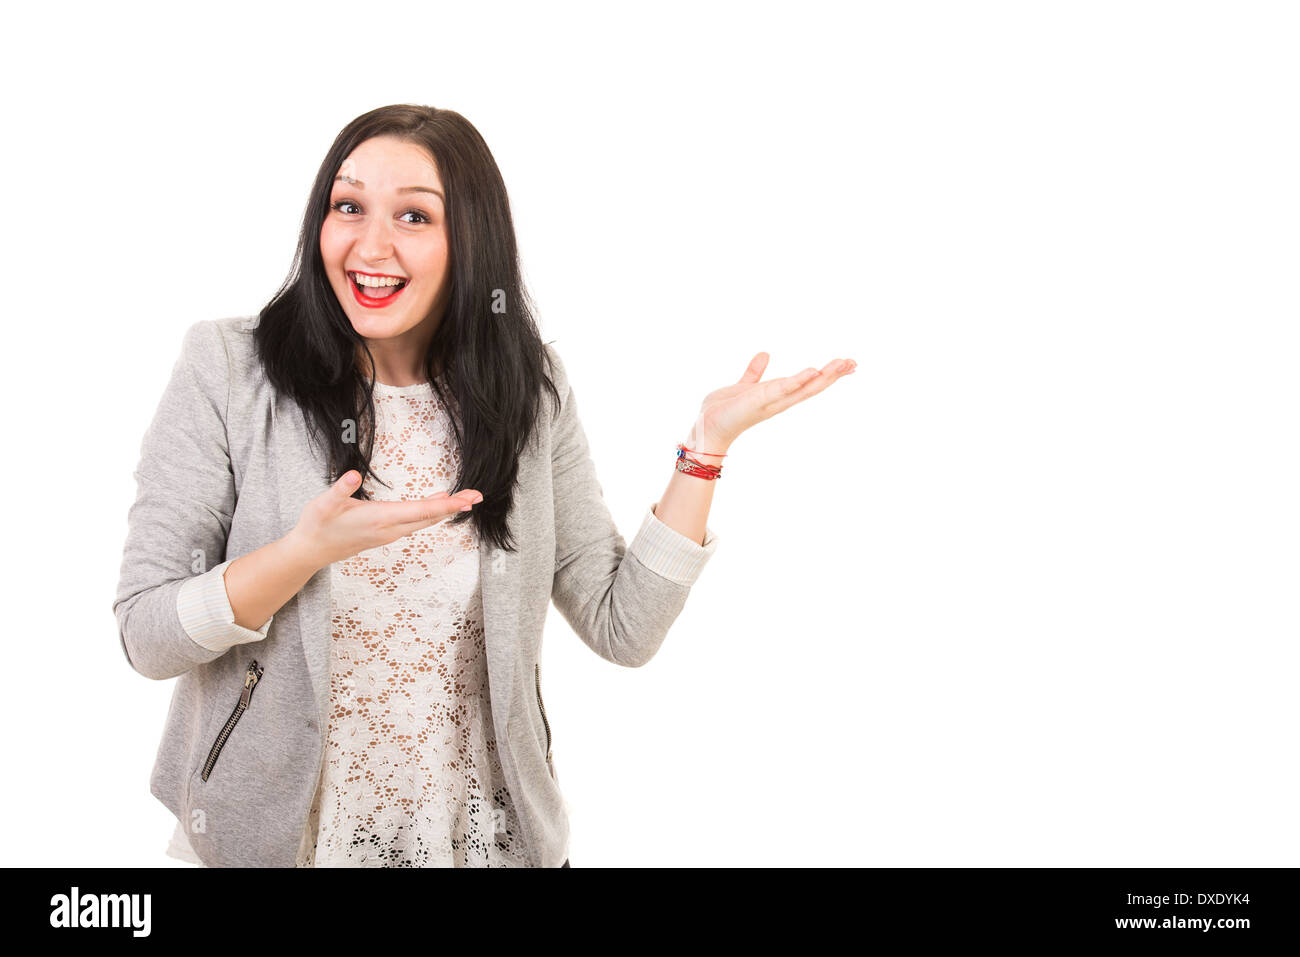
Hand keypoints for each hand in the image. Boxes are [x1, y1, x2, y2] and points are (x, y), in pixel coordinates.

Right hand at [289, 470, 483, 568]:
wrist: (310, 551)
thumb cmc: (317, 525)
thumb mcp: (323, 503)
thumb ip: (340, 489)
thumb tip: (352, 476)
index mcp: (380, 519)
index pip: (421, 511)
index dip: (445, 504)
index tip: (466, 500)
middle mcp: (390, 529)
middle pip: (429, 517)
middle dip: (455, 506)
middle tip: (478, 495)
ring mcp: (389, 533)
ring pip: (424, 521)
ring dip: (446, 510)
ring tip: (466, 499)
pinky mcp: (386, 533)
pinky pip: (416, 523)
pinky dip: (431, 513)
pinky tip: (438, 503)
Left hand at [684, 355, 856, 451]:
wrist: (707, 427)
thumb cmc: (725, 411)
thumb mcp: (745, 386)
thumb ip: (754, 372)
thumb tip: (764, 354)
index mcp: (777, 395)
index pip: (808, 383)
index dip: (828, 374)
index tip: (847, 365)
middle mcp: (779, 400)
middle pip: (813, 386)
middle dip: (834, 375)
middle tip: (854, 363)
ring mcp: (771, 401)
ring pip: (804, 388)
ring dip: (824, 376)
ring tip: (843, 364)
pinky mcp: (758, 401)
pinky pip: (782, 389)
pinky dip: (798, 380)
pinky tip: (813, 371)